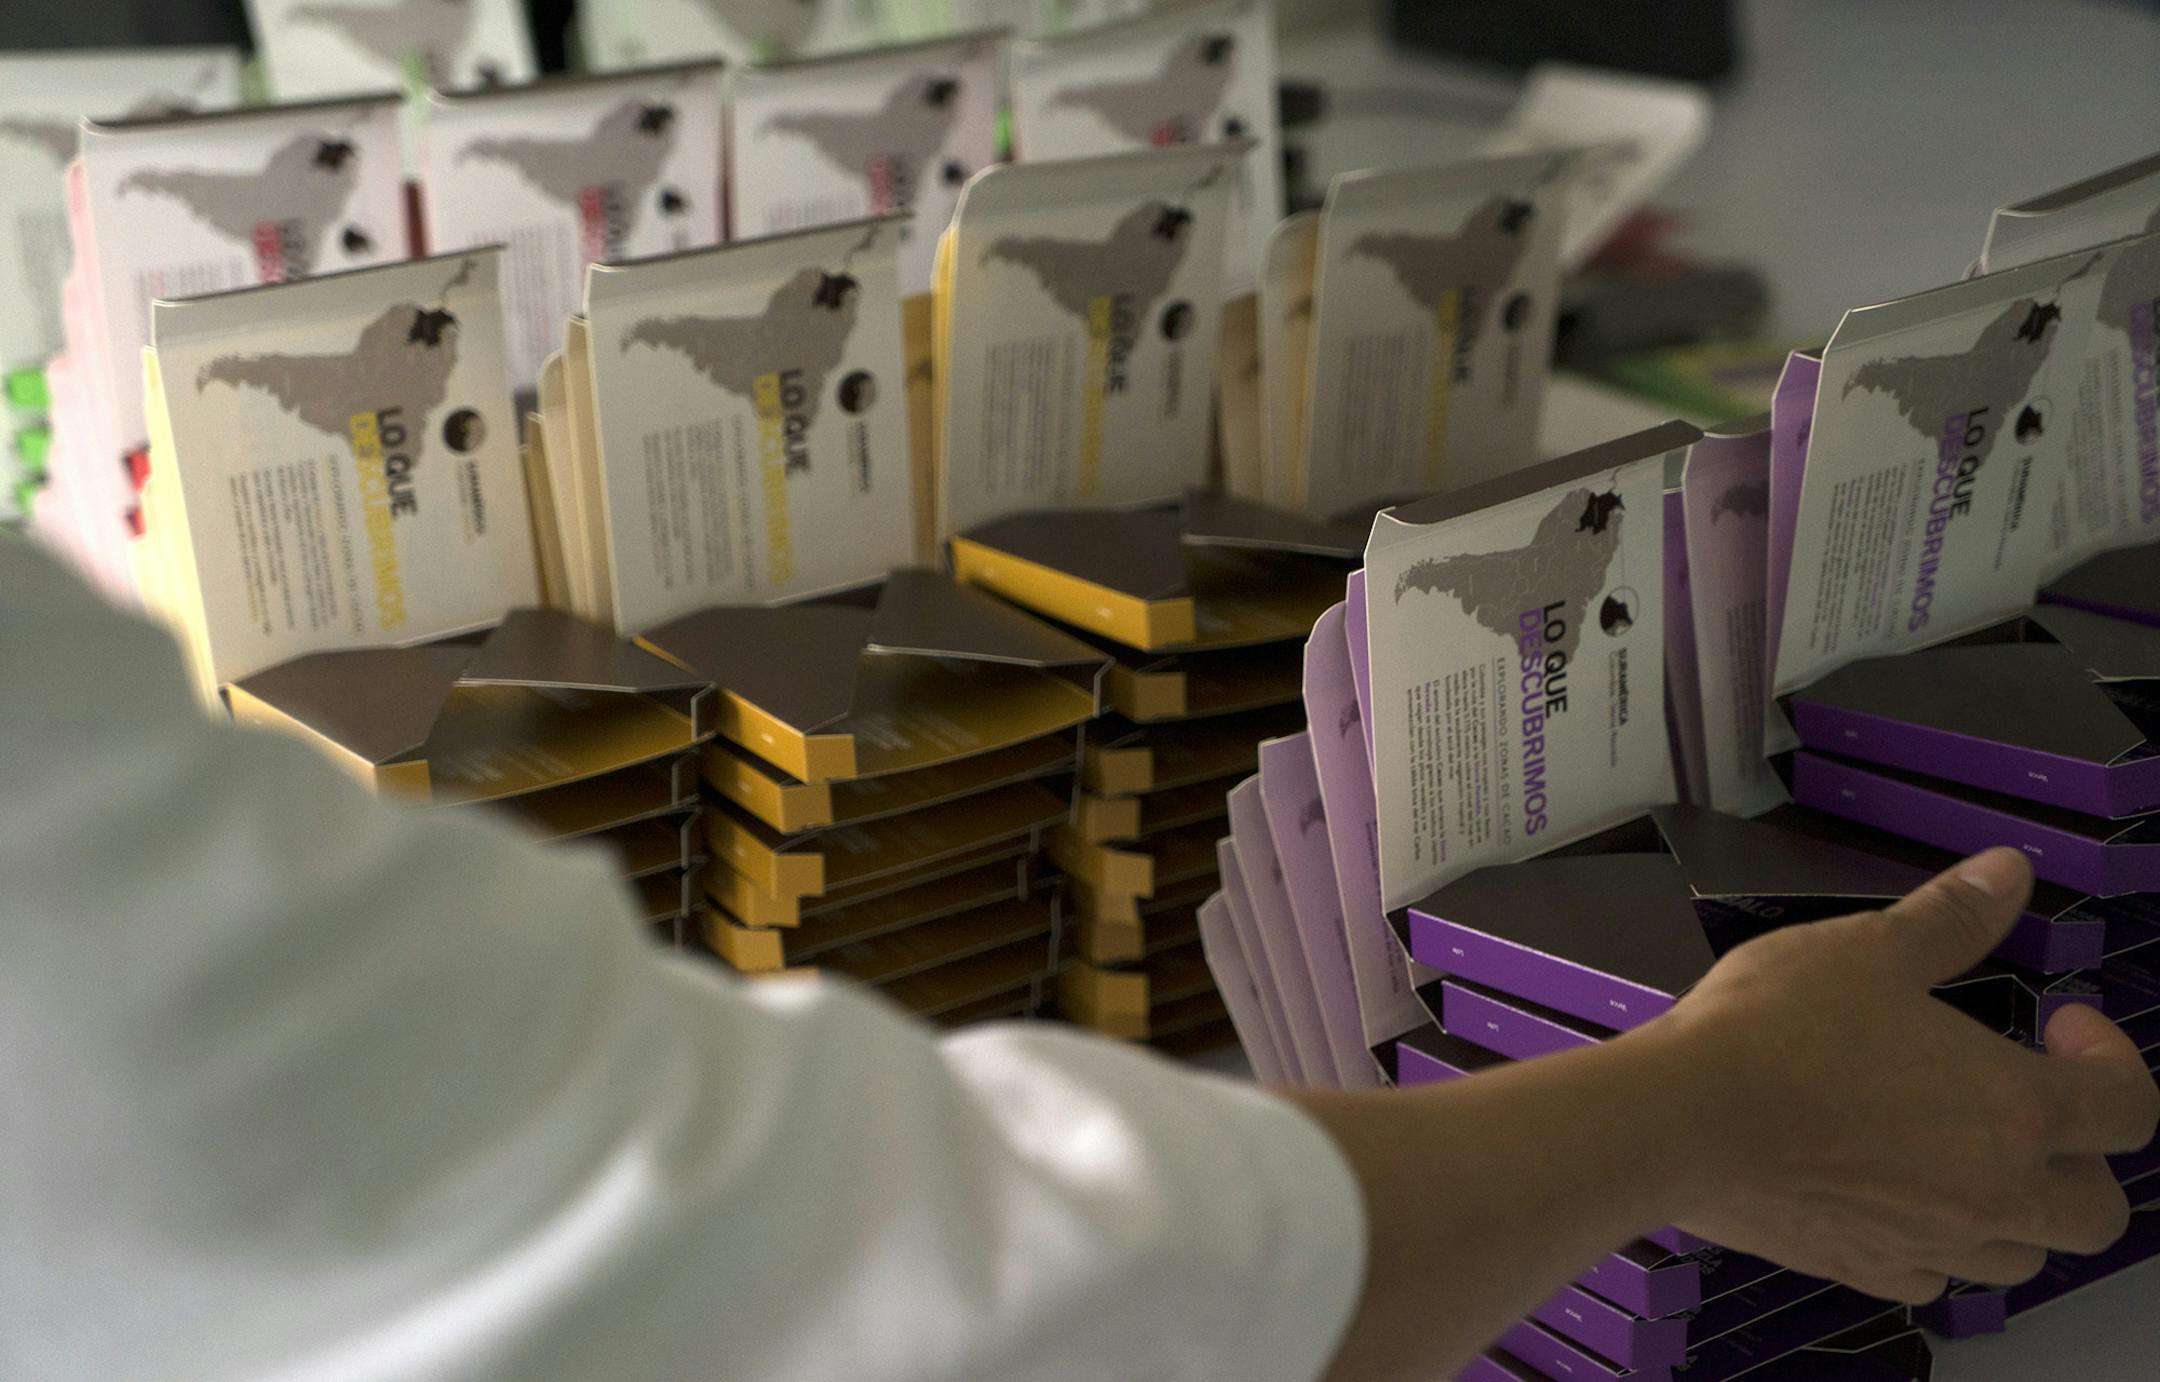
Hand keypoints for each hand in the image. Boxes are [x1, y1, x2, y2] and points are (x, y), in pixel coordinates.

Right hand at [1656, 846, 2159, 1301]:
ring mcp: (1929, 1241)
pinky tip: (1897, 1197)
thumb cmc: (1775, 1034)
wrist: (1680, 1121)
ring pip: (2024, 1255)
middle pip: (2099, 1210)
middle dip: (2084, 1159)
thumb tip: (2010, 873)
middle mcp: (1992, 1192)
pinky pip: (1935, 1278)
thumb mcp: (1869, 949)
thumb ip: (1952, 917)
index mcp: (2014, 1110)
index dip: (2111, 1059)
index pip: (2128, 1109)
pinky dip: (1937, 1244)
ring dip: (2017, 1209)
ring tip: (1965, 1154)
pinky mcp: (1863, 1268)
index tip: (2063, 1024)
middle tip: (2030, 1103)